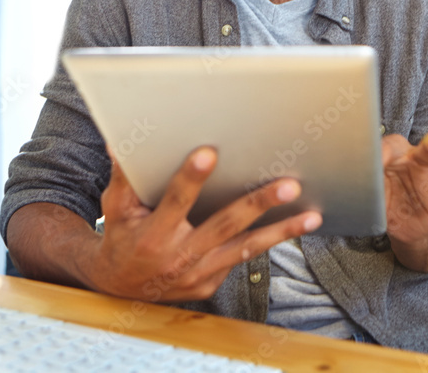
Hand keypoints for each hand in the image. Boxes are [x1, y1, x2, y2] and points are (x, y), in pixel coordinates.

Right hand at [86, 146, 321, 301]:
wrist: (119, 289)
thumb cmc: (121, 237)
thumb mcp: (116, 207)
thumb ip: (124, 175)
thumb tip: (120, 140)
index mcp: (153, 233)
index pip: (176, 201)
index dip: (191, 178)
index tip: (209, 153)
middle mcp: (179, 256)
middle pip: (225, 225)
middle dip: (258, 204)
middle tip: (288, 186)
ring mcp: (199, 274)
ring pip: (246, 249)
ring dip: (281, 232)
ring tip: (311, 217)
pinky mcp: (211, 284)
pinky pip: (242, 259)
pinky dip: (268, 243)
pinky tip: (294, 226)